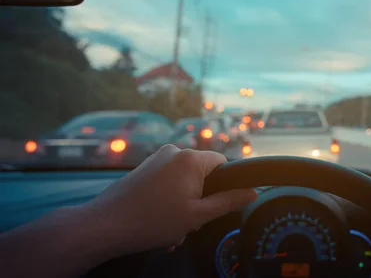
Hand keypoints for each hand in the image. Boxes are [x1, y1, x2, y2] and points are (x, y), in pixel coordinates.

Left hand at [82, 145, 256, 254]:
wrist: (105, 226)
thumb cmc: (152, 221)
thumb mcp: (198, 215)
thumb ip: (228, 201)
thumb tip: (252, 192)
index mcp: (190, 159)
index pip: (223, 164)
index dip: (225, 187)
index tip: (217, 207)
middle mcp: (174, 151)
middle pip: (203, 175)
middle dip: (200, 202)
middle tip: (190, 224)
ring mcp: (157, 159)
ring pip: (184, 183)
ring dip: (184, 207)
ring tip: (172, 230)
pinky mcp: (144, 169)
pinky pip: (168, 183)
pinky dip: (169, 202)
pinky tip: (160, 225)